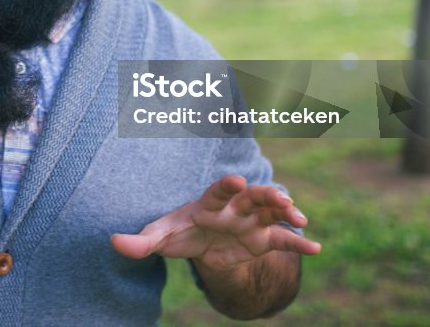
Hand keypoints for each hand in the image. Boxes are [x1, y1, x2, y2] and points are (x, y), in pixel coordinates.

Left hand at [110, 175, 320, 270]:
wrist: (201, 245)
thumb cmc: (179, 233)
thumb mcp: (160, 237)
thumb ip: (140, 241)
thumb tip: (113, 242)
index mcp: (209, 202)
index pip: (219, 190)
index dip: (228, 185)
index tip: (238, 180)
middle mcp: (235, 207)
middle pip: (253, 196)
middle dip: (266, 195)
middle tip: (280, 198)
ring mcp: (252, 221)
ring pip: (272, 212)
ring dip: (286, 211)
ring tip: (299, 218)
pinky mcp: (263, 239)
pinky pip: (283, 240)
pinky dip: (299, 242)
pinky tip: (316, 248)